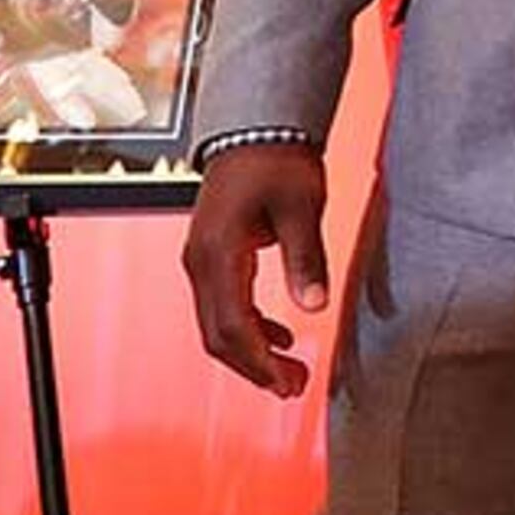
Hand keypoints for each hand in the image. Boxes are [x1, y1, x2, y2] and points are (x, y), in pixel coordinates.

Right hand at [181, 141, 332, 397]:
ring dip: (251, 352)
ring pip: (217, 324)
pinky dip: (248, 328)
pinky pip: (222, 305)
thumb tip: (314, 306)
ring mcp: (202, 259)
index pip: (231, 327)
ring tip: (289, 371)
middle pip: (217, 335)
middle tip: (293, 386)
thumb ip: (305, 258)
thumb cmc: (276, 159)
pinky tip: (277, 336)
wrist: (257, 128)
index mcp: (217, 253)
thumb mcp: (301, 207)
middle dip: (254, 367)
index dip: (259, 362)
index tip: (288, 383)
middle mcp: (200, 261)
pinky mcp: (213, 255)